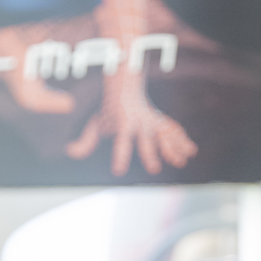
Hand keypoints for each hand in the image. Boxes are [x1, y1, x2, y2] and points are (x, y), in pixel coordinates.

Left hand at [66, 89, 197, 175]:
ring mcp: (153, 121)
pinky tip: (191, 152)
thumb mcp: (95, 124)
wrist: (126, 89)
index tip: (118, 171)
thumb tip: (69, 152)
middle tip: (154, 170)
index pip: (121, 142)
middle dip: (150, 153)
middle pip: (145, 140)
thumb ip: (85, 141)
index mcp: (122, 125)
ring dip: (173, 147)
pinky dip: (183, 140)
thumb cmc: (109, 112)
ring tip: (181, 162)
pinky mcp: (162, 121)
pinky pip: (174, 130)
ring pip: (164, 134)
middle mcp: (140, 123)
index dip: (120, 156)